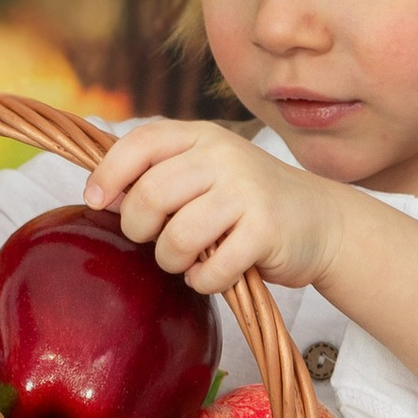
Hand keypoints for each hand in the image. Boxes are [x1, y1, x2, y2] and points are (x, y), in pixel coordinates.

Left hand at [84, 120, 348, 297]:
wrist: (321, 221)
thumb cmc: (248, 202)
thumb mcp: (207, 172)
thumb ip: (161, 174)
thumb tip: (100, 196)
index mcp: (202, 135)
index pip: (141, 142)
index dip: (109, 173)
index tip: (95, 202)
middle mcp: (223, 155)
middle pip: (151, 196)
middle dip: (138, 229)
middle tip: (152, 241)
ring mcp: (246, 191)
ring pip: (177, 237)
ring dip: (170, 261)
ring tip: (185, 261)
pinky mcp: (265, 230)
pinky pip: (211, 269)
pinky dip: (204, 281)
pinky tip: (213, 274)